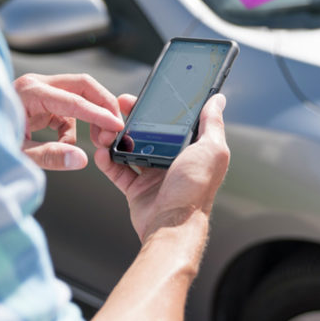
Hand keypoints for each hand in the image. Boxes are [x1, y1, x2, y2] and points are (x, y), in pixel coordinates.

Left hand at [14, 73, 122, 170]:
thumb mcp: (17, 155)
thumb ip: (49, 156)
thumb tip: (80, 159)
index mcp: (29, 93)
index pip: (74, 101)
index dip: (99, 114)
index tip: (117, 125)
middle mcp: (35, 84)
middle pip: (83, 85)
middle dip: (103, 105)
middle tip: (116, 127)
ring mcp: (39, 90)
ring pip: (79, 94)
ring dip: (91, 117)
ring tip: (95, 140)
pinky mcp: (41, 100)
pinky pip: (69, 108)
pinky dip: (74, 126)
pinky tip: (65, 143)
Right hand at [94, 93, 229, 242]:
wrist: (172, 225)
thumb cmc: (195, 189)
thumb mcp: (211, 150)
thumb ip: (212, 123)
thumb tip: (218, 99)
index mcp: (191, 149)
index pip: (173, 121)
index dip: (158, 107)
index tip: (144, 95)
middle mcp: (172, 161)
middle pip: (148, 133)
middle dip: (131, 118)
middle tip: (117, 107)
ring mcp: (153, 175)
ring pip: (130, 149)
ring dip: (115, 138)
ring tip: (105, 129)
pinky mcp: (137, 189)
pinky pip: (118, 170)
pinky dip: (107, 160)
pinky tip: (101, 151)